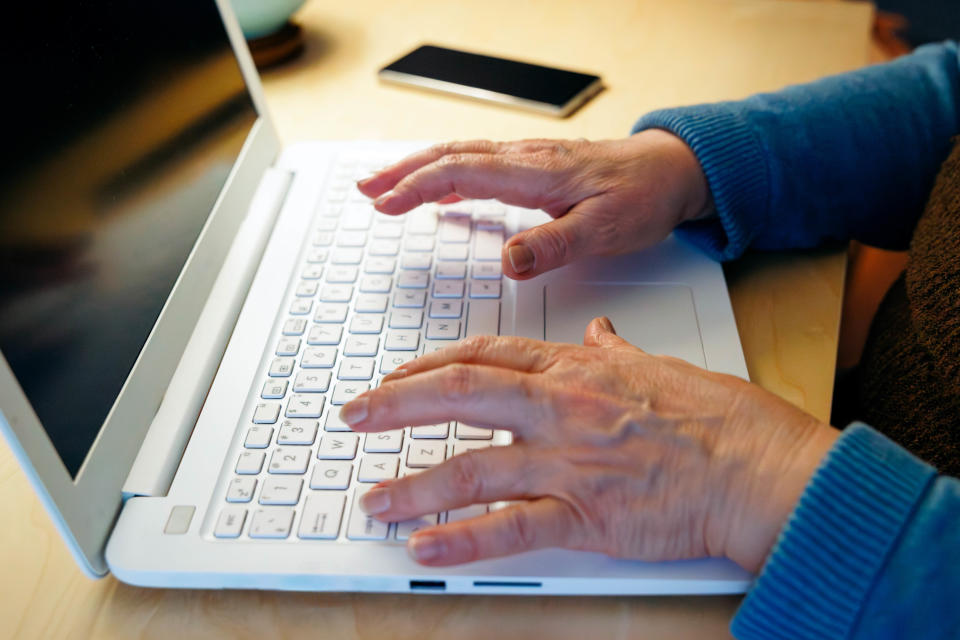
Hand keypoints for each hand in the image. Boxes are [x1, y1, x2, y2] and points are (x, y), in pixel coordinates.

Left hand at [340, 319, 838, 571]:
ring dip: (414, 483)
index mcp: (577, 370)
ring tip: (373, 497)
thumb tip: (597, 332)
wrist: (760, 468)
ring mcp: (569, 461)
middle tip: (355, 414)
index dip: (432, 365)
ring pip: (472, 467)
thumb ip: (615, 351)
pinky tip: (426, 546)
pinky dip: (463, 538)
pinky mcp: (586, 514)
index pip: (487, 355)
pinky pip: (511, 527)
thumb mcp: (660, 366)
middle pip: (460, 396)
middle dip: (397, 404)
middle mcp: (562, 409)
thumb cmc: (721, 419)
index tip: (398, 376)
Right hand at [356, 131, 711, 278]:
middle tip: (366, 191)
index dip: (417, 186)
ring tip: (383, 186)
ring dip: (418, 169)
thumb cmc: (642, 197)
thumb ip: (556, 245)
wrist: (672, 171)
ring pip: (460, 156)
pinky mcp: (534, 170)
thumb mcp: (606, 229)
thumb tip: (509, 261)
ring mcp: (527, 162)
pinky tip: (438, 193)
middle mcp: (525, 160)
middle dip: (402, 172)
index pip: (461, 170)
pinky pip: (479, 165)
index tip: (385, 204)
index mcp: (535, 172)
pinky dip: (447, 175)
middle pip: (450, 156)